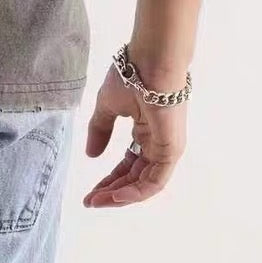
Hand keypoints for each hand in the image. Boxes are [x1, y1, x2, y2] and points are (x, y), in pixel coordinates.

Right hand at [82, 62, 186, 207]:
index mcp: (145, 131)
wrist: (150, 62)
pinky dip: (136, 192)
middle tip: (90, 201)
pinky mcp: (172, 151)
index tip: (89, 191)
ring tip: (98, 201)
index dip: (108, 178)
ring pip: (144, 183)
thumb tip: (90, 155)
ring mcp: (166, 148)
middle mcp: (157, 144)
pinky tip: (116, 195)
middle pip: (134, 177)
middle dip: (111, 191)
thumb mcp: (107, 106)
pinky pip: (155, 181)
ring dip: (120, 195)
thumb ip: (100, 130)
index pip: (128, 164)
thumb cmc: (130, 76)